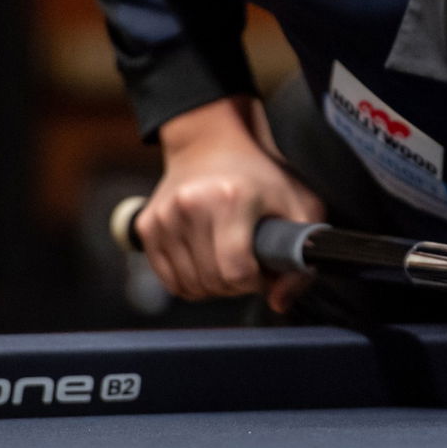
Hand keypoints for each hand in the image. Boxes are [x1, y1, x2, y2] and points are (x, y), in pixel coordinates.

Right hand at [138, 95, 325, 312]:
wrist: (211, 145)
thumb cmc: (262, 177)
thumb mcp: (300, 207)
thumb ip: (300, 257)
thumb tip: (278, 302)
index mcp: (230, 199)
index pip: (236, 271)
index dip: (256, 282)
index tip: (265, 269)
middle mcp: (190, 206)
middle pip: (212, 282)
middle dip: (237, 285)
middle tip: (250, 264)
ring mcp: (163, 216)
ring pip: (188, 287)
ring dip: (213, 286)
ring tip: (229, 259)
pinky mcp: (146, 226)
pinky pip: (169, 280)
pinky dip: (191, 281)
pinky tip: (207, 260)